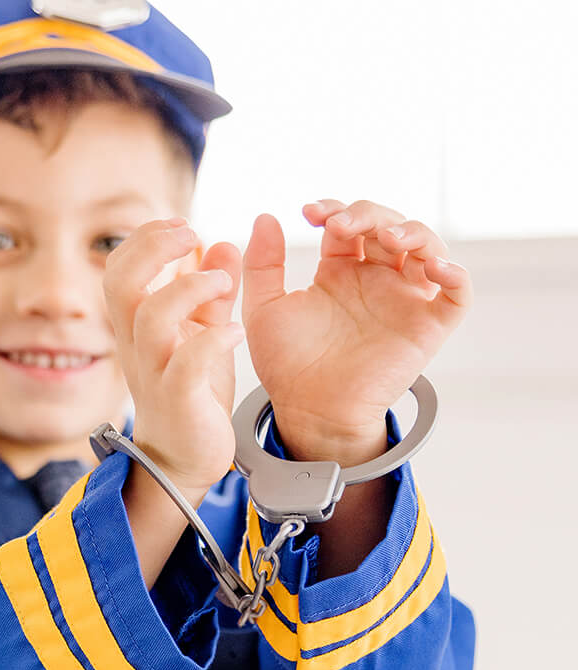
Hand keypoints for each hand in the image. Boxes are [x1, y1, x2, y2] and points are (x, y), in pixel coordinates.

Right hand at [104, 217, 243, 495]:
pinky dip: (213, 341)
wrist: (184, 459)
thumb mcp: (201, 334)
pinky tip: (236, 332)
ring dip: (188, 288)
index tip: (184, 228)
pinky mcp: (179, 399)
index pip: (120, 268)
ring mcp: (155, 372)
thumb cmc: (191, 395)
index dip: (145, 239)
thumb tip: (221, 243)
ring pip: (151, 317)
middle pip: (121, 283)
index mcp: (137, 326)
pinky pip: (186, 364)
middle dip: (153, 249)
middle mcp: (138, 345)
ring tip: (223, 281)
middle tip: (190, 235)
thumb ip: (210, 294)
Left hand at [242, 200, 472, 461]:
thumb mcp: (264, 309)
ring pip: (427, 248)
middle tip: (339, 224)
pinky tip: (435, 267)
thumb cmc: (287, 364)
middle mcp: (375, 280)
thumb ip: (262, 265)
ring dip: (414, 231)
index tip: (309, 212)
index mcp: (339, 271)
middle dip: (368, 214)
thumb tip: (266, 216)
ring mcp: (403, 301)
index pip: (347, 222)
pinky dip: (456, 275)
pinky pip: (457, 295)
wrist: (309, 411)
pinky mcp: (427, 328)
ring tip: (389, 237)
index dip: (333, 208)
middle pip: (388, 225)